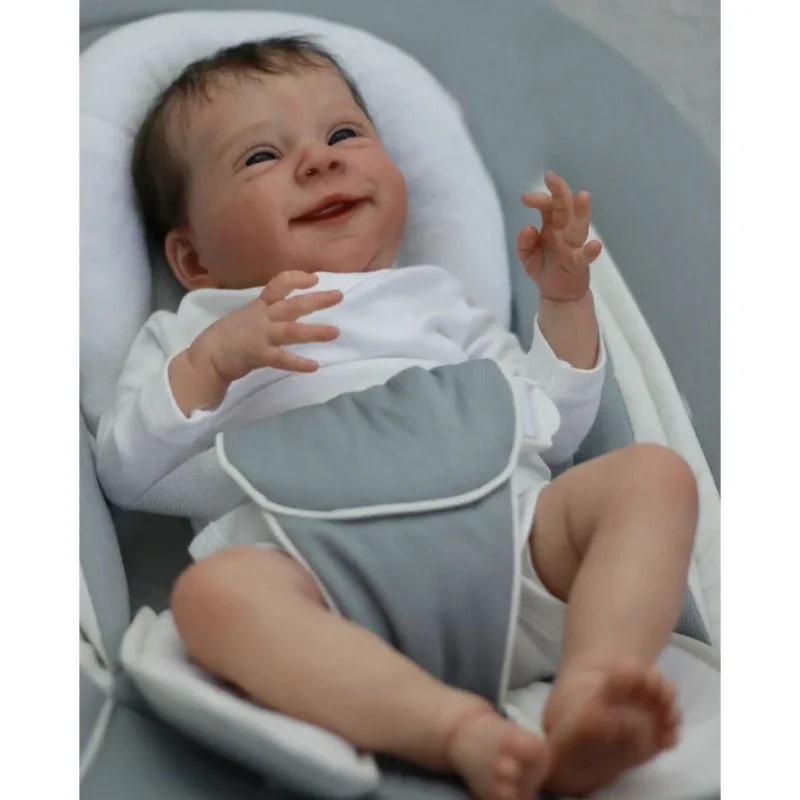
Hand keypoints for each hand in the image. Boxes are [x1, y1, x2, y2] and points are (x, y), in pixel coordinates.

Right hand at [192, 271, 342, 384]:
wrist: (207, 357)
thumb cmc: (227, 336)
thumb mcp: (247, 316)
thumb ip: (267, 311)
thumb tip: (290, 309)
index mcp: (258, 306)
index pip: (278, 285)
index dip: (296, 279)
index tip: (315, 278)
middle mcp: (262, 317)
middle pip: (293, 305)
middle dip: (316, 300)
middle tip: (339, 296)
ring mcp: (261, 335)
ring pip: (291, 330)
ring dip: (314, 331)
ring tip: (335, 332)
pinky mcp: (258, 355)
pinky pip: (281, 359)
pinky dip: (298, 363)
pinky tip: (314, 366)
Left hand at [518, 171, 602, 302]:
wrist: (557, 294)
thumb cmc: (544, 269)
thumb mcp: (527, 256)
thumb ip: (524, 243)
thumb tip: (528, 228)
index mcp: (551, 225)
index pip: (547, 205)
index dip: (538, 199)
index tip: (525, 198)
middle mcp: (564, 231)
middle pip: (564, 207)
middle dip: (559, 191)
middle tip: (550, 176)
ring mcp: (573, 245)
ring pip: (578, 225)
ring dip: (581, 211)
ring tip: (583, 196)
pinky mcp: (579, 263)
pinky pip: (584, 256)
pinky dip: (590, 251)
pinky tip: (595, 245)